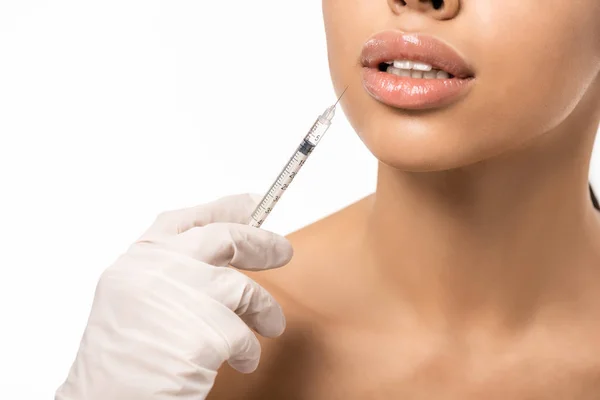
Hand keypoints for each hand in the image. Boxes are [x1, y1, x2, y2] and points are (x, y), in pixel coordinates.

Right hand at [55, 194, 292, 399]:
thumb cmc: (126, 358)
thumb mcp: (140, 298)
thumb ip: (176, 270)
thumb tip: (228, 253)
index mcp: (139, 260)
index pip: (187, 219)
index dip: (225, 208)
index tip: (253, 203)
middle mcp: (156, 270)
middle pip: (224, 239)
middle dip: (260, 243)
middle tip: (283, 251)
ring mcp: (179, 298)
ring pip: (241, 289)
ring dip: (263, 309)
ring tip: (269, 325)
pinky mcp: (202, 333)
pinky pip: (243, 334)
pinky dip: (248, 349)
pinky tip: (241, 361)